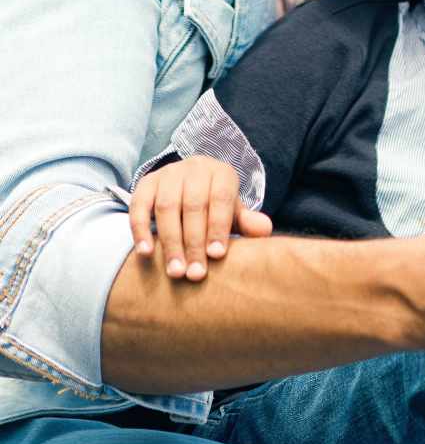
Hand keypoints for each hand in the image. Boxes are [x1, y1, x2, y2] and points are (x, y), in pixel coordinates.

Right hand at [130, 155, 272, 280]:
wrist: (189, 185)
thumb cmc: (216, 207)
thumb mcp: (233, 213)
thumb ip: (247, 222)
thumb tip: (265, 229)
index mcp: (222, 173)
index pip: (220, 198)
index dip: (218, 227)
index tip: (216, 256)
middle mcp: (195, 168)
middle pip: (193, 205)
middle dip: (194, 243)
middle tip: (195, 274)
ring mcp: (168, 174)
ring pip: (167, 207)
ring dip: (170, 242)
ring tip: (175, 271)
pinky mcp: (146, 184)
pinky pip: (139, 206)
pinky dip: (140, 230)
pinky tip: (146, 253)